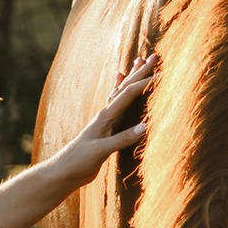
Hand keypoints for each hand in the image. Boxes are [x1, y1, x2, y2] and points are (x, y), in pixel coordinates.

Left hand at [56, 57, 154, 187]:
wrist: (64, 171)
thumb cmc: (80, 160)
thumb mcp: (102, 150)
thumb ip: (122, 138)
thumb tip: (146, 126)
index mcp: (106, 116)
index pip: (128, 94)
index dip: (145, 83)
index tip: (163, 74)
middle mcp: (106, 113)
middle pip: (125, 87)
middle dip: (139, 72)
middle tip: (152, 57)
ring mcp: (105, 120)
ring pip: (121, 92)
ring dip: (131, 77)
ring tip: (138, 62)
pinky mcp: (106, 128)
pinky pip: (116, 104)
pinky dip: (121, 91)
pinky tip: (119, 83)